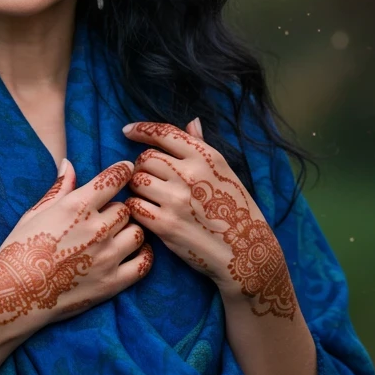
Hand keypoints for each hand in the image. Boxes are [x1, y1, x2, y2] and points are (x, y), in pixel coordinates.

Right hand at [0, 159, 153, 328]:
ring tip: (116, 236)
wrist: (15, 296)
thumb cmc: (18, 251)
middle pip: (125, 207)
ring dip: (129, 231)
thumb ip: (59, 189)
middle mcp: (96, 229)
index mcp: (76, 207)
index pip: (113, 178)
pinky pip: (143, 263)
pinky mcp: (112, 283)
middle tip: (105, 217)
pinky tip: (131, 253)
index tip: (126, 169)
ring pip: (137, 232)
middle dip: (117, 208)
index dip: (123, 170)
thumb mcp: (34, 214)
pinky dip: (142, 255)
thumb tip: (69, 164)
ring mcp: (106, 257)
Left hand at [122, 118, 297, 318]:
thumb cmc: (236, 210)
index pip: (165, 134)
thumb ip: (202, 146)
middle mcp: (190, 175)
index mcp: (205, 158)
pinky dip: (136, 208)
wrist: (245, 252)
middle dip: (143, 166)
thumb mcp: (224, 172)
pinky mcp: (165, 225)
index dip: (142, 129)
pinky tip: (146, 213)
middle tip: (151, 179)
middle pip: (146, 158)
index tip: (128, 130)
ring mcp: (176, 200)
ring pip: (137, 181)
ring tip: (150, 197)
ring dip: (138, 188)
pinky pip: (135, 206)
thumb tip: (191, 122)